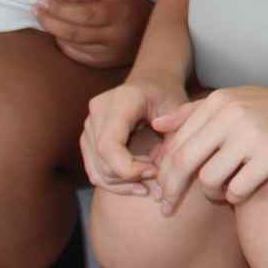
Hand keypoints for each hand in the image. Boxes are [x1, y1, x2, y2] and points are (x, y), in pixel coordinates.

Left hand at [34, 0, 154, 68]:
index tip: (42, 1)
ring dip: (55, 32)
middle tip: (37, 9)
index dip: (58, 9)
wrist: (152, 31)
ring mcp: (109, 54)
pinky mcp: (104, 64)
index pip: (83, 14)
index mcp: (119, 13)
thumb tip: (59, 0)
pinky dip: (64, 44)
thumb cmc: (127, 5)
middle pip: (73, 33)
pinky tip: (62, 34)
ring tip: (49, 19)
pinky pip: (76, 56)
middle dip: (49, 21)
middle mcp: (115, 37)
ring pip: (71, 46)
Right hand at [80, 76, 186, 195]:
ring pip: (97, 170)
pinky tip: (139, 185)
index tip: (155, 172)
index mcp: (121, 101)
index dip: (128, 168)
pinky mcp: (88, 138)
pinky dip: (115, 183)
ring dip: (124, 184)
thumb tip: (160, 172)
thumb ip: (174, 139)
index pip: (109, 145)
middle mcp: (98, 111)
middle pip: (102, 161)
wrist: (153, 82)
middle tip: (158, 179)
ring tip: (151, 183)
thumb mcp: (180, 111)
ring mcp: (89, 125)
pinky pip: (95, 170)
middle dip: (130, 178)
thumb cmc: (168, 96)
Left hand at [151, 84, 267, 213]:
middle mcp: (232, 114)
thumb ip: (196, 112)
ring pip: (209, 179)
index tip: (162, 190)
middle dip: (172, 189)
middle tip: (167, 207)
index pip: (176, 141)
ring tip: (223, 192)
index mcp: (219, 101)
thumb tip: (157, 124)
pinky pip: (238, 190)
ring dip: (211, 194)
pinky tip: (244, 192)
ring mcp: (252, 134)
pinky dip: (235, 198)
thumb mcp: (237, 100)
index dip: (163, 171)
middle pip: (184, 161)